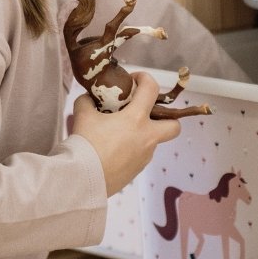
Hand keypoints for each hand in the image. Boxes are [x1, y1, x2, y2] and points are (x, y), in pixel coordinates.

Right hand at [71, 72, 180, 195]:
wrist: (82, 179)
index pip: (152, 89)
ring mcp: (144, 157)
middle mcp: (147, 138)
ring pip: (153, 142)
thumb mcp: (83, 116)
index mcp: (136, 119)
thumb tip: (89, 99)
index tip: (134, 80)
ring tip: (119, 133)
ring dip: (143, 134)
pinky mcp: (137, 171)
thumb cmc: (85, 144)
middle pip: (174, 126)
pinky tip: (113, 150)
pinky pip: (140, 155)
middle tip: (146, 113)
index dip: (145, 78)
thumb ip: (88, 102)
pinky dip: (132, 149)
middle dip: (167, 117)